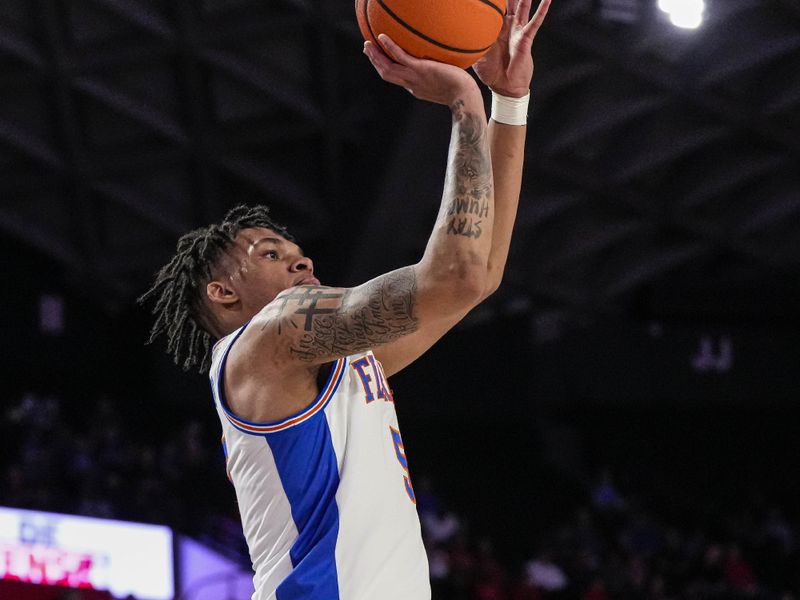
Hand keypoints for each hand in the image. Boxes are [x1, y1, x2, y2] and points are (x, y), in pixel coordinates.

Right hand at [363, 34, 479, 106]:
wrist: (464, 97)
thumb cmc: (461, 90)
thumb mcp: (445, 83)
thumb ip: (439, 75)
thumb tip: (443, 65)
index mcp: (415, 88)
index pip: (396, 78)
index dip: (385, 68)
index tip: (379, 60)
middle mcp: (411, 84)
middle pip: (387, 74)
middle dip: (375, 62)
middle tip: (367, 49)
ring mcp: (414, 78)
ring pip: (388, 68)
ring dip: (376, 56)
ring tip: (368, 44)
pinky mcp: (420, 70)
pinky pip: (400, 57)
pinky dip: (389, 47)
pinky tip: (382, 37)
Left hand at [473, 0, 550, 96]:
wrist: (504, 86)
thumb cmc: (491, 72)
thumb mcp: (475, 55)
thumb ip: (469, 43)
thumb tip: (454, 35)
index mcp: (494, 28)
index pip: (493, 9)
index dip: (491, 0)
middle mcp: (507, 26)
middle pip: (508, 2)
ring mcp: (517, 30)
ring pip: (522, 6)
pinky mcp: (526, 38)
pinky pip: (535, 22)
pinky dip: (542, 9)